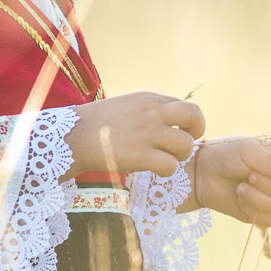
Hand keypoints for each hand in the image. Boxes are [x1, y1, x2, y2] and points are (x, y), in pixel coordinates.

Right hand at [65, 91, 204, 178]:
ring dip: (180, 156)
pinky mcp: (140, 155)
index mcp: (150, 99)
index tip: (179, 134)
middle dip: (197, 132)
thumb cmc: (98, 123)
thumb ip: (150, 110)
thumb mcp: (127, 105)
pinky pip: (171, 165)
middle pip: (195, 116)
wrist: (73, 136)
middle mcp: (152, 113)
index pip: (186, 107)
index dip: (188, 124)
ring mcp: (147, 133)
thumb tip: (170, 120)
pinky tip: (156, 170)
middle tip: (183, 145)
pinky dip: (168, 171)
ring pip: (187, 145)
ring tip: (165, 160)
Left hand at [191, 137, 270, 226]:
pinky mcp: (259, 213)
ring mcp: (270, 198)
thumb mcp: (246, 151)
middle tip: (249, 176)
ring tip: (240, 187)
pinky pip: (268, 220)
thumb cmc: (224, 156)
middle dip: (268, 186)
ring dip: (257, 198)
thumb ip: (269, 160)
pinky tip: (239, 199)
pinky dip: (253, 210)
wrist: (201, 175)